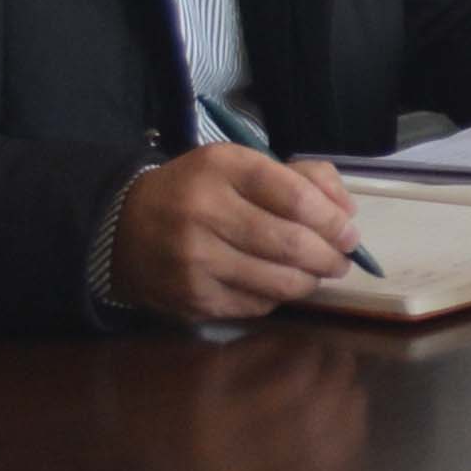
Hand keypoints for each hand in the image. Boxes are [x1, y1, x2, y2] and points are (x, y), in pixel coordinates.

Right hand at [111, 144, 360, 324]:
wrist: (120, 228)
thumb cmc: (196, 192)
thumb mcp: (239, 166)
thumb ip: (300, 177)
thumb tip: (345, 210)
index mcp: (220, 169)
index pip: (296, 197)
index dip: (333, 219)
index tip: (349, 231)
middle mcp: (203, 212)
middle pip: (292, 243)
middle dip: (330, 256)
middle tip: (341, 259)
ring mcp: (195, 260)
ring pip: (280, 281)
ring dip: (311, 281)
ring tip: (317, 273)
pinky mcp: (192, 298)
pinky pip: (257, 304)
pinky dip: (277, 296)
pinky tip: (275, 284)